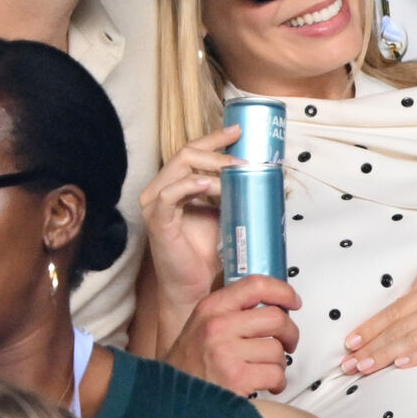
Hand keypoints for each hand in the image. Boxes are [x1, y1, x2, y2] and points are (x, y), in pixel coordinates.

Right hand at [140, 125, 241, 307]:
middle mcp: (161, 189)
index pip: (193, 150)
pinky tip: (209, 185)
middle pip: (186, 152)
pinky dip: (190, 186)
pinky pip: (169, 194)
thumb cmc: (206, 253)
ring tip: (235, 173)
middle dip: (218, 151)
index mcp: (176, 184)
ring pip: (180, 166)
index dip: (215, 138)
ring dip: (211, 167)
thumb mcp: (224, 213)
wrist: (194, 286)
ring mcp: (155, 204)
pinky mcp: (157, 221)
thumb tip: (261, 174)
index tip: (239, 131)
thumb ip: (232, 193)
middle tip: (243, 160)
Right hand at [164, 274, 300, 395]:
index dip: (282, 291)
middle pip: (276, 318)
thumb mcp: (201, 324)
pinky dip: (278, 382)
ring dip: (280, 363)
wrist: (170, 399)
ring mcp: (226, 352)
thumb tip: (272, 305)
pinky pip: (275, 374)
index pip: (256, 285)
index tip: (293, 301)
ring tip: (267, 369)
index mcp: (211, 308)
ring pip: (277, 350)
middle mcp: (218, 326)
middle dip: (290, 333)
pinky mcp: (236, 378)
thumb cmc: (188, 364)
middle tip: (288, 343)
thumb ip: (231, 311)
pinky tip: (268, 385)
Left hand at [340, 258, 416, 374]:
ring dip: (387, 355)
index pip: (394, 310)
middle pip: (398, 328)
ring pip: (414, 340)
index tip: (351, 340)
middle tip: (349, 363)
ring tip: (367, 368)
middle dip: (371, 346)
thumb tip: (411, 289)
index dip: (371, 327)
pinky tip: (402, 365)